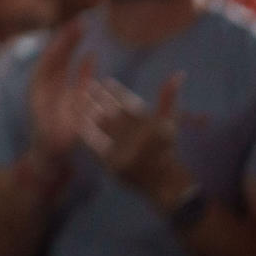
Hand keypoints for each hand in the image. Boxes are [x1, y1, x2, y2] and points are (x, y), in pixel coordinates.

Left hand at [27, 20, 95, 166]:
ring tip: (83, 29)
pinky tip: (92, 55)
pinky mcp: (67, 97)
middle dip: (67, 40)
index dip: (61, 45)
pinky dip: (83, 66)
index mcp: (41, 89)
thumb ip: (66, 115)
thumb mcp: (55, 131)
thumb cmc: (50, 145)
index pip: (50, 61)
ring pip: (64, 64)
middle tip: (80, 22)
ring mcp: (56, 90)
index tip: (72, 29)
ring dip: (72, 48)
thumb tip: (77, 105)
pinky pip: (75, 77)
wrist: (48, 156)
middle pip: (56, 57)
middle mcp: (46, 86)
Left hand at [80, 73, 196, 212]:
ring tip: (79, 96)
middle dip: (100, 97)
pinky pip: (95, 143)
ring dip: (90, 109)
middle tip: (89, 83)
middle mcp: (136, 137)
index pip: (130, 104)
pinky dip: (86, 130)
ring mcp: (124, 150)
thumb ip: (169, 97)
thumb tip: (178, 73)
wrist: (163, 181)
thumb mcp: (169, 121)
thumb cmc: (165, 147)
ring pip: (102, 124)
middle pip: (113, 112)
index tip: (107, 80)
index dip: (117, 91)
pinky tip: (78, 118)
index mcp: (150, 125)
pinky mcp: (112, 162)